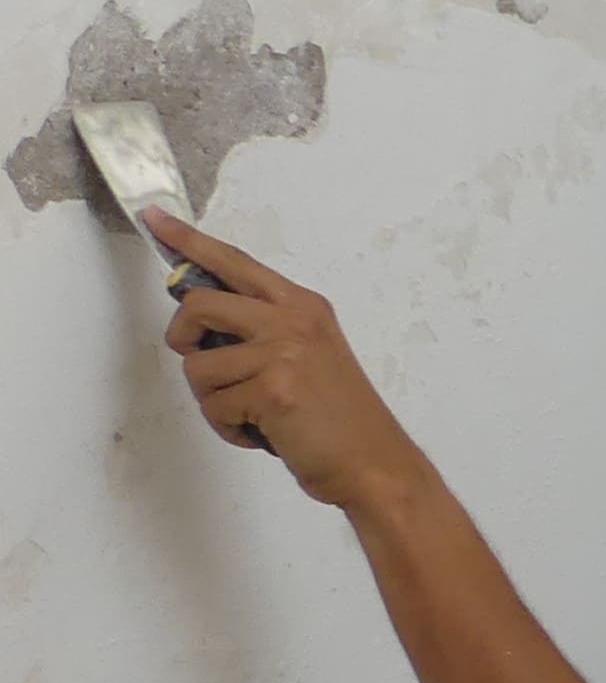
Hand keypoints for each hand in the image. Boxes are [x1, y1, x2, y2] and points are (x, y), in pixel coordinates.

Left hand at [149, 216, 425, 509]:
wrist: (375, 464)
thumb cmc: (339, 418)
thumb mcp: (308, 354)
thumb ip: (262, 329)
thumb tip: (201, 320)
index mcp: (302, 306)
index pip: (233, 262)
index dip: (187, 240)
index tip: (154, 218)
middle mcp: (293, 320)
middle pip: (197, 304)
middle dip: (184, 338)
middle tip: (203, 360)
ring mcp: (284, 353)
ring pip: (198, 366)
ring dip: (213, 399)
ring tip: (252, 414)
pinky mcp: (272, 389)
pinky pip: (214, 405)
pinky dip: (229, 428)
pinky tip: (263, 433)